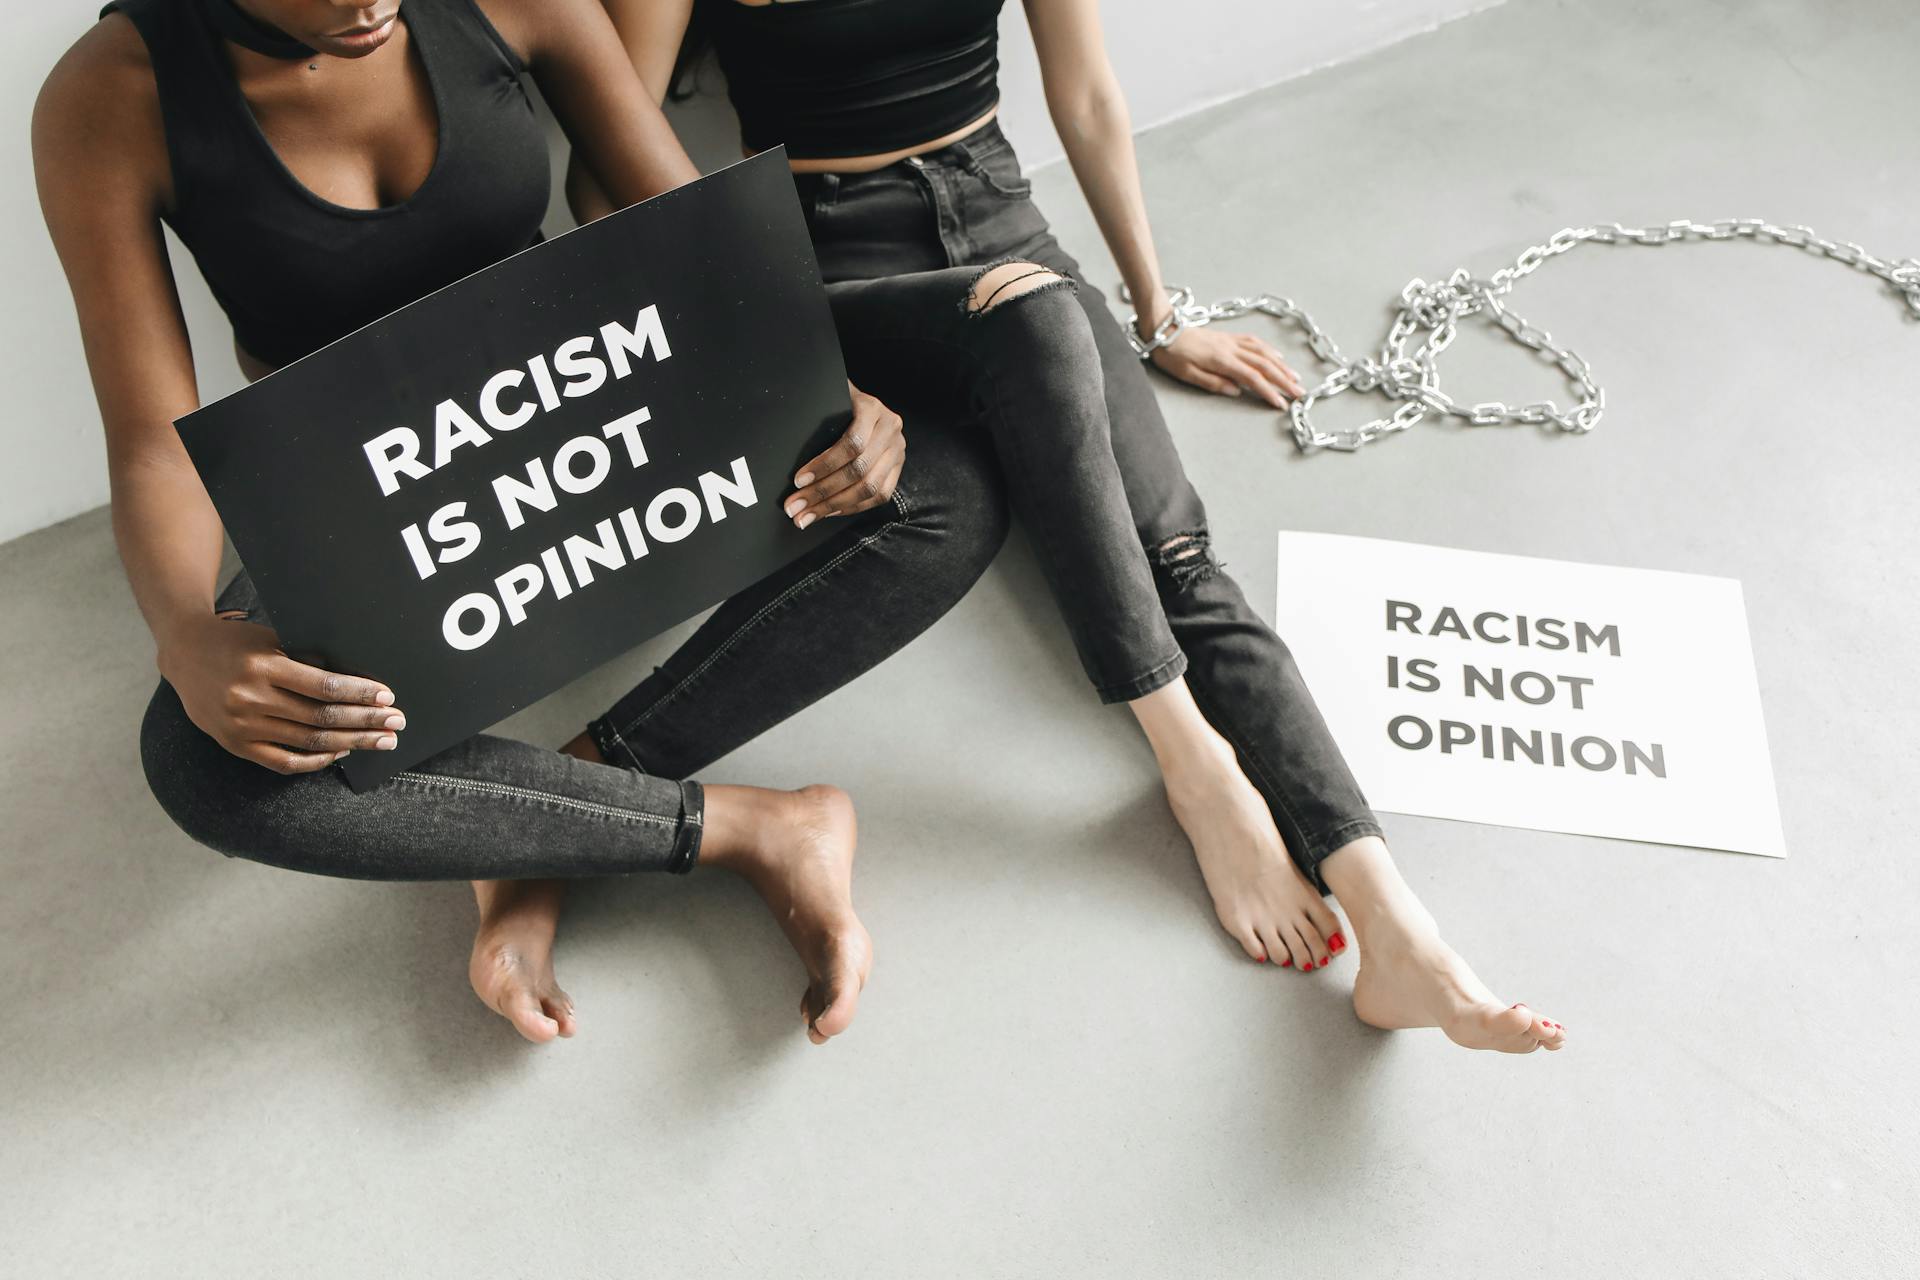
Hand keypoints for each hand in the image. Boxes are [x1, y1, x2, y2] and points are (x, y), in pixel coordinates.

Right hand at [158, 613, 403, 774]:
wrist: (185, 653)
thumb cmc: (238, 641)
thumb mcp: (272, 639)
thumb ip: (307, 659)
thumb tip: (359, 682)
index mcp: (263, 666)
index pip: (323, 686)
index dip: (359, 694)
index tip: (387, 698)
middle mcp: (250, 698)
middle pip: (321, 717)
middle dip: (365, 721)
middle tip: (396, 723)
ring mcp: (241, 726)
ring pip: (308, 742)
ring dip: (351, 743)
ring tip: (380, 741)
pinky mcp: (235, 745)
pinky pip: (283, 762)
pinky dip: (316, 761)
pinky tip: (341, 752)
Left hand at [783, 381, 906, 528]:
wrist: (864, 404)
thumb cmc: (837, 403)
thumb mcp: (827, 401)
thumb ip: (816, 417)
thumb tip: (786, 449)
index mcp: (872, 408)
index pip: (852, 443)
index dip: (824, 465)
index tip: (798, 481)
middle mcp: (890, 429)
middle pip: (859, 471)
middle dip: (823, 493)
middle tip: (795, 507)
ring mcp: (897, 450)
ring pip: (870, 489)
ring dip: (834, 506)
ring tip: (807, 516)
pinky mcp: (898, 468)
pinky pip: (879, 496)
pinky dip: (851, 507)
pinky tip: (828, 512)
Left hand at [1147, 322, 1304, 407]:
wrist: (1164, 328)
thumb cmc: (1171, 354)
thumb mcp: (1186, 374)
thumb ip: (1213, 382)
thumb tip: (1237, 391)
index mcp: (1221, 360)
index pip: (1252, 378)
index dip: (1269, 391)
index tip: (1281, 403)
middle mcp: (1230, 348)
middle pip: (1264, 365)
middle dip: (1284, 380)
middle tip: (1299, 393)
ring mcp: (1231, 341)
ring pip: (1263, 352)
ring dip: (1281, 366)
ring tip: (1295, 377)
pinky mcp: (1228, 337)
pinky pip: (1254, 341)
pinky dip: (1269, 350)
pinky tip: (1277, 356)